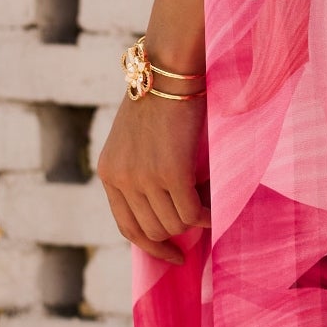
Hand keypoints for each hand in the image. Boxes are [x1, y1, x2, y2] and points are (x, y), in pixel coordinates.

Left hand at [96, 83, 207, 264]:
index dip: (151, 247)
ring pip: (174, 224)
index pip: (127, 227)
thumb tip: (167, 212)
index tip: (173, 256)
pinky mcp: (170, 173)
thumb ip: (141, 171)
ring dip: (195, 223)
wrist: (169, 71)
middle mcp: (121, 179)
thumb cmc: (161, 99)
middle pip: (153, 230)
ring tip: (211, 207)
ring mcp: (144, 178)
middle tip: (201, 223)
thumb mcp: (137, 140)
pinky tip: (217, 211)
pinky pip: (192, 213)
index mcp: (109, 173)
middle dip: (179, 233)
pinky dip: (208, 217)